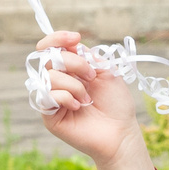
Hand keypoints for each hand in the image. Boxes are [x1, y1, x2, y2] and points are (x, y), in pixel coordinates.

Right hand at [32, 30, 145, 169]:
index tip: (76, 38)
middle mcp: (57, 81)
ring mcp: (52, 98)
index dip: (57, 38)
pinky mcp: (49, 115)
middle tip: (91, 76)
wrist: (121, 131)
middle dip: (74, 63)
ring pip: (48, 76)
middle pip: (48, 58)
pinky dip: (66, 97)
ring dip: (73, 84)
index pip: (50, 47)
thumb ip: (86, 55)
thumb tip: (70, 44)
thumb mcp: (105, 71)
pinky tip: (79, 107)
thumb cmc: (116, 103)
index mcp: (69, 69)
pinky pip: (47, 96)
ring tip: (87, 98)